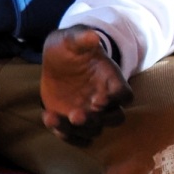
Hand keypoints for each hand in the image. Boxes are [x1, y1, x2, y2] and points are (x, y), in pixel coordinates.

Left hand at [41, 26, 132, 144]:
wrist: (57, 60)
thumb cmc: (70, 47)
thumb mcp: (72, 39)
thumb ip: (82, 38)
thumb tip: (92, 36)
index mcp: (111, 79)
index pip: (125, 95)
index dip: (116, 100)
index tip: (98, 99)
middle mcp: (105, 99)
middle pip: (114, 118)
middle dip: (97, 120)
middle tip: (76, 115)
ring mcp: (90, 112)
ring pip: (94, 130)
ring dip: (76, 129)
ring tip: (54, 118)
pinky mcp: (73, 121)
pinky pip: (77, 137)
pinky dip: (65, 135)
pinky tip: (48, 119)